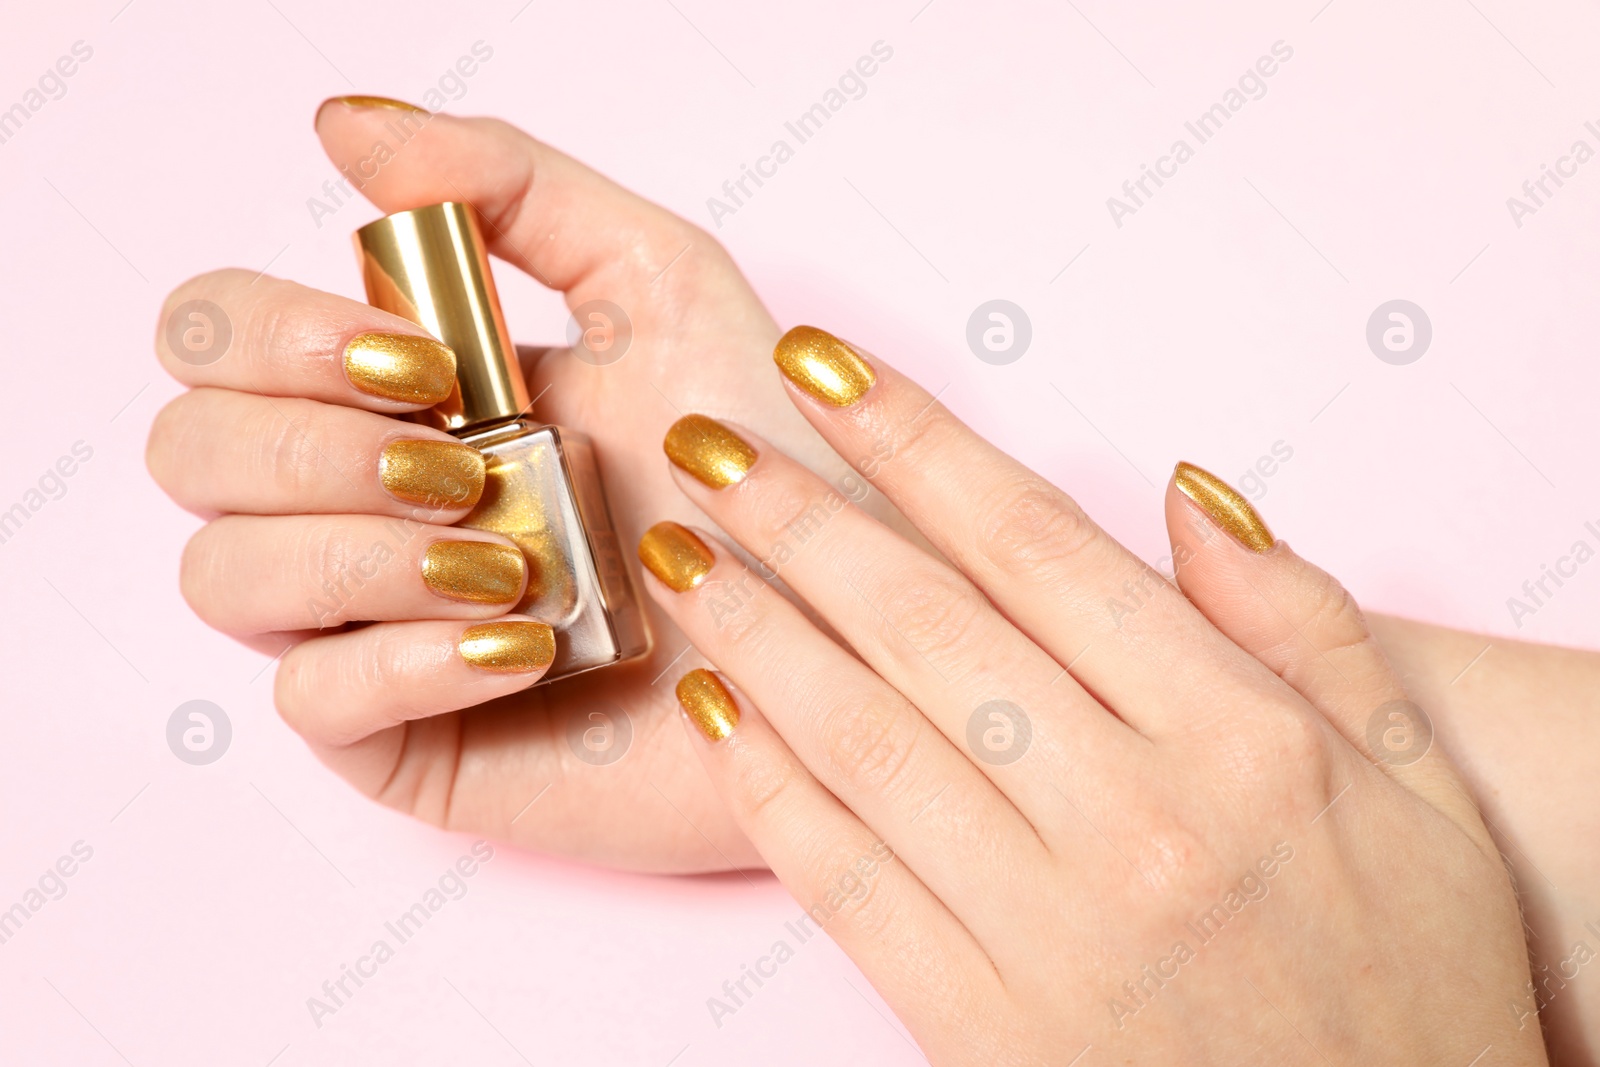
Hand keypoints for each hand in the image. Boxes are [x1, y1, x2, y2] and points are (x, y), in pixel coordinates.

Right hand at [148, 98, 851, 870]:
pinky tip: (526, 646)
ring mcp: (371, 621)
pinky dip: (411, 662)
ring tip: (514, 561)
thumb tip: (342, 127)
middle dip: (309, 447)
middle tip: (463, 466)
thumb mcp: (660, 283)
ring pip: (224, 576)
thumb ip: (510, 186)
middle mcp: (358, 501)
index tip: (430, 363)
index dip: (276, 335)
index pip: (218, 339)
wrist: (837, 625)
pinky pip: (309, 702)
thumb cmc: (763, 460)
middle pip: (190, 453)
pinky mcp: (404, 735)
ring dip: (358, 554)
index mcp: (393, 389)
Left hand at [641, 328, 1544, 1063]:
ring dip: (754, 630)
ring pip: (865, 738)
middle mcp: (1138, 822)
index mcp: (1244, 742)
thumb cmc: (1413, 986)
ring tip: (679, 554)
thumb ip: (1310, 628)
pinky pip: (846, 881)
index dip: (914, 440)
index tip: (820, 368)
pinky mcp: (983, 1029)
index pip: (1039, 545)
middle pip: (927, 625)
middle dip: (798, 516)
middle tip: (706, 440)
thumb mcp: (1419, 791)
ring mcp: (1050, 930)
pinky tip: (715, 710)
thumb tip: (1189, 493)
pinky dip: (767, 787)